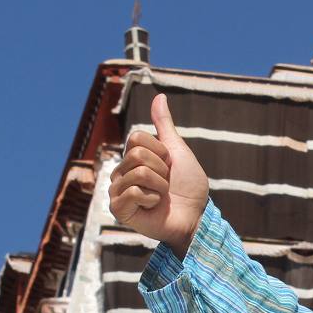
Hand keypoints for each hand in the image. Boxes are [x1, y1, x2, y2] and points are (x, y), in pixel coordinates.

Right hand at [108, 93, 209, 253]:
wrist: (195, 217)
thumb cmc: (189, 187)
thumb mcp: (178, 151)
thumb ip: (165, 125)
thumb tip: (159, 95)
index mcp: (133, 157)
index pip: (137, 137)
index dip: (160, 151)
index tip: (168, 165)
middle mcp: (121, 172)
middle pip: (137, 154)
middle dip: (161, 169)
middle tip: (166, 184)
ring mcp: (117, 191)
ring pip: (137, 173)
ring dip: (159, 186)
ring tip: (160, 197)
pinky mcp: (118, 209)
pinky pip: (133, 192)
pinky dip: (150, 199)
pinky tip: (152, 207)